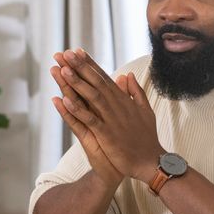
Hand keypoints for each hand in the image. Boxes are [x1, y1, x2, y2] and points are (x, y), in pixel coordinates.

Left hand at [53, 49, 162, 182]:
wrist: (151, 162)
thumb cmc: (146, 138)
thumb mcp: (144, 110)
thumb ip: (135, 92)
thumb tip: (128, 75)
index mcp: (123, 100)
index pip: (104, 78)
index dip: (90, 64)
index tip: (77, 51)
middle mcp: (117, 106)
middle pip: (96, 82)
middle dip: (80, 67)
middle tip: (65, 53)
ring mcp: (112, 119)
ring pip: (92, 96)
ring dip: (77, 82)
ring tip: (63, 69)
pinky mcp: (107, 134)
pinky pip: (90, 120)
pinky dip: (78, 110)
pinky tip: (65, 100)